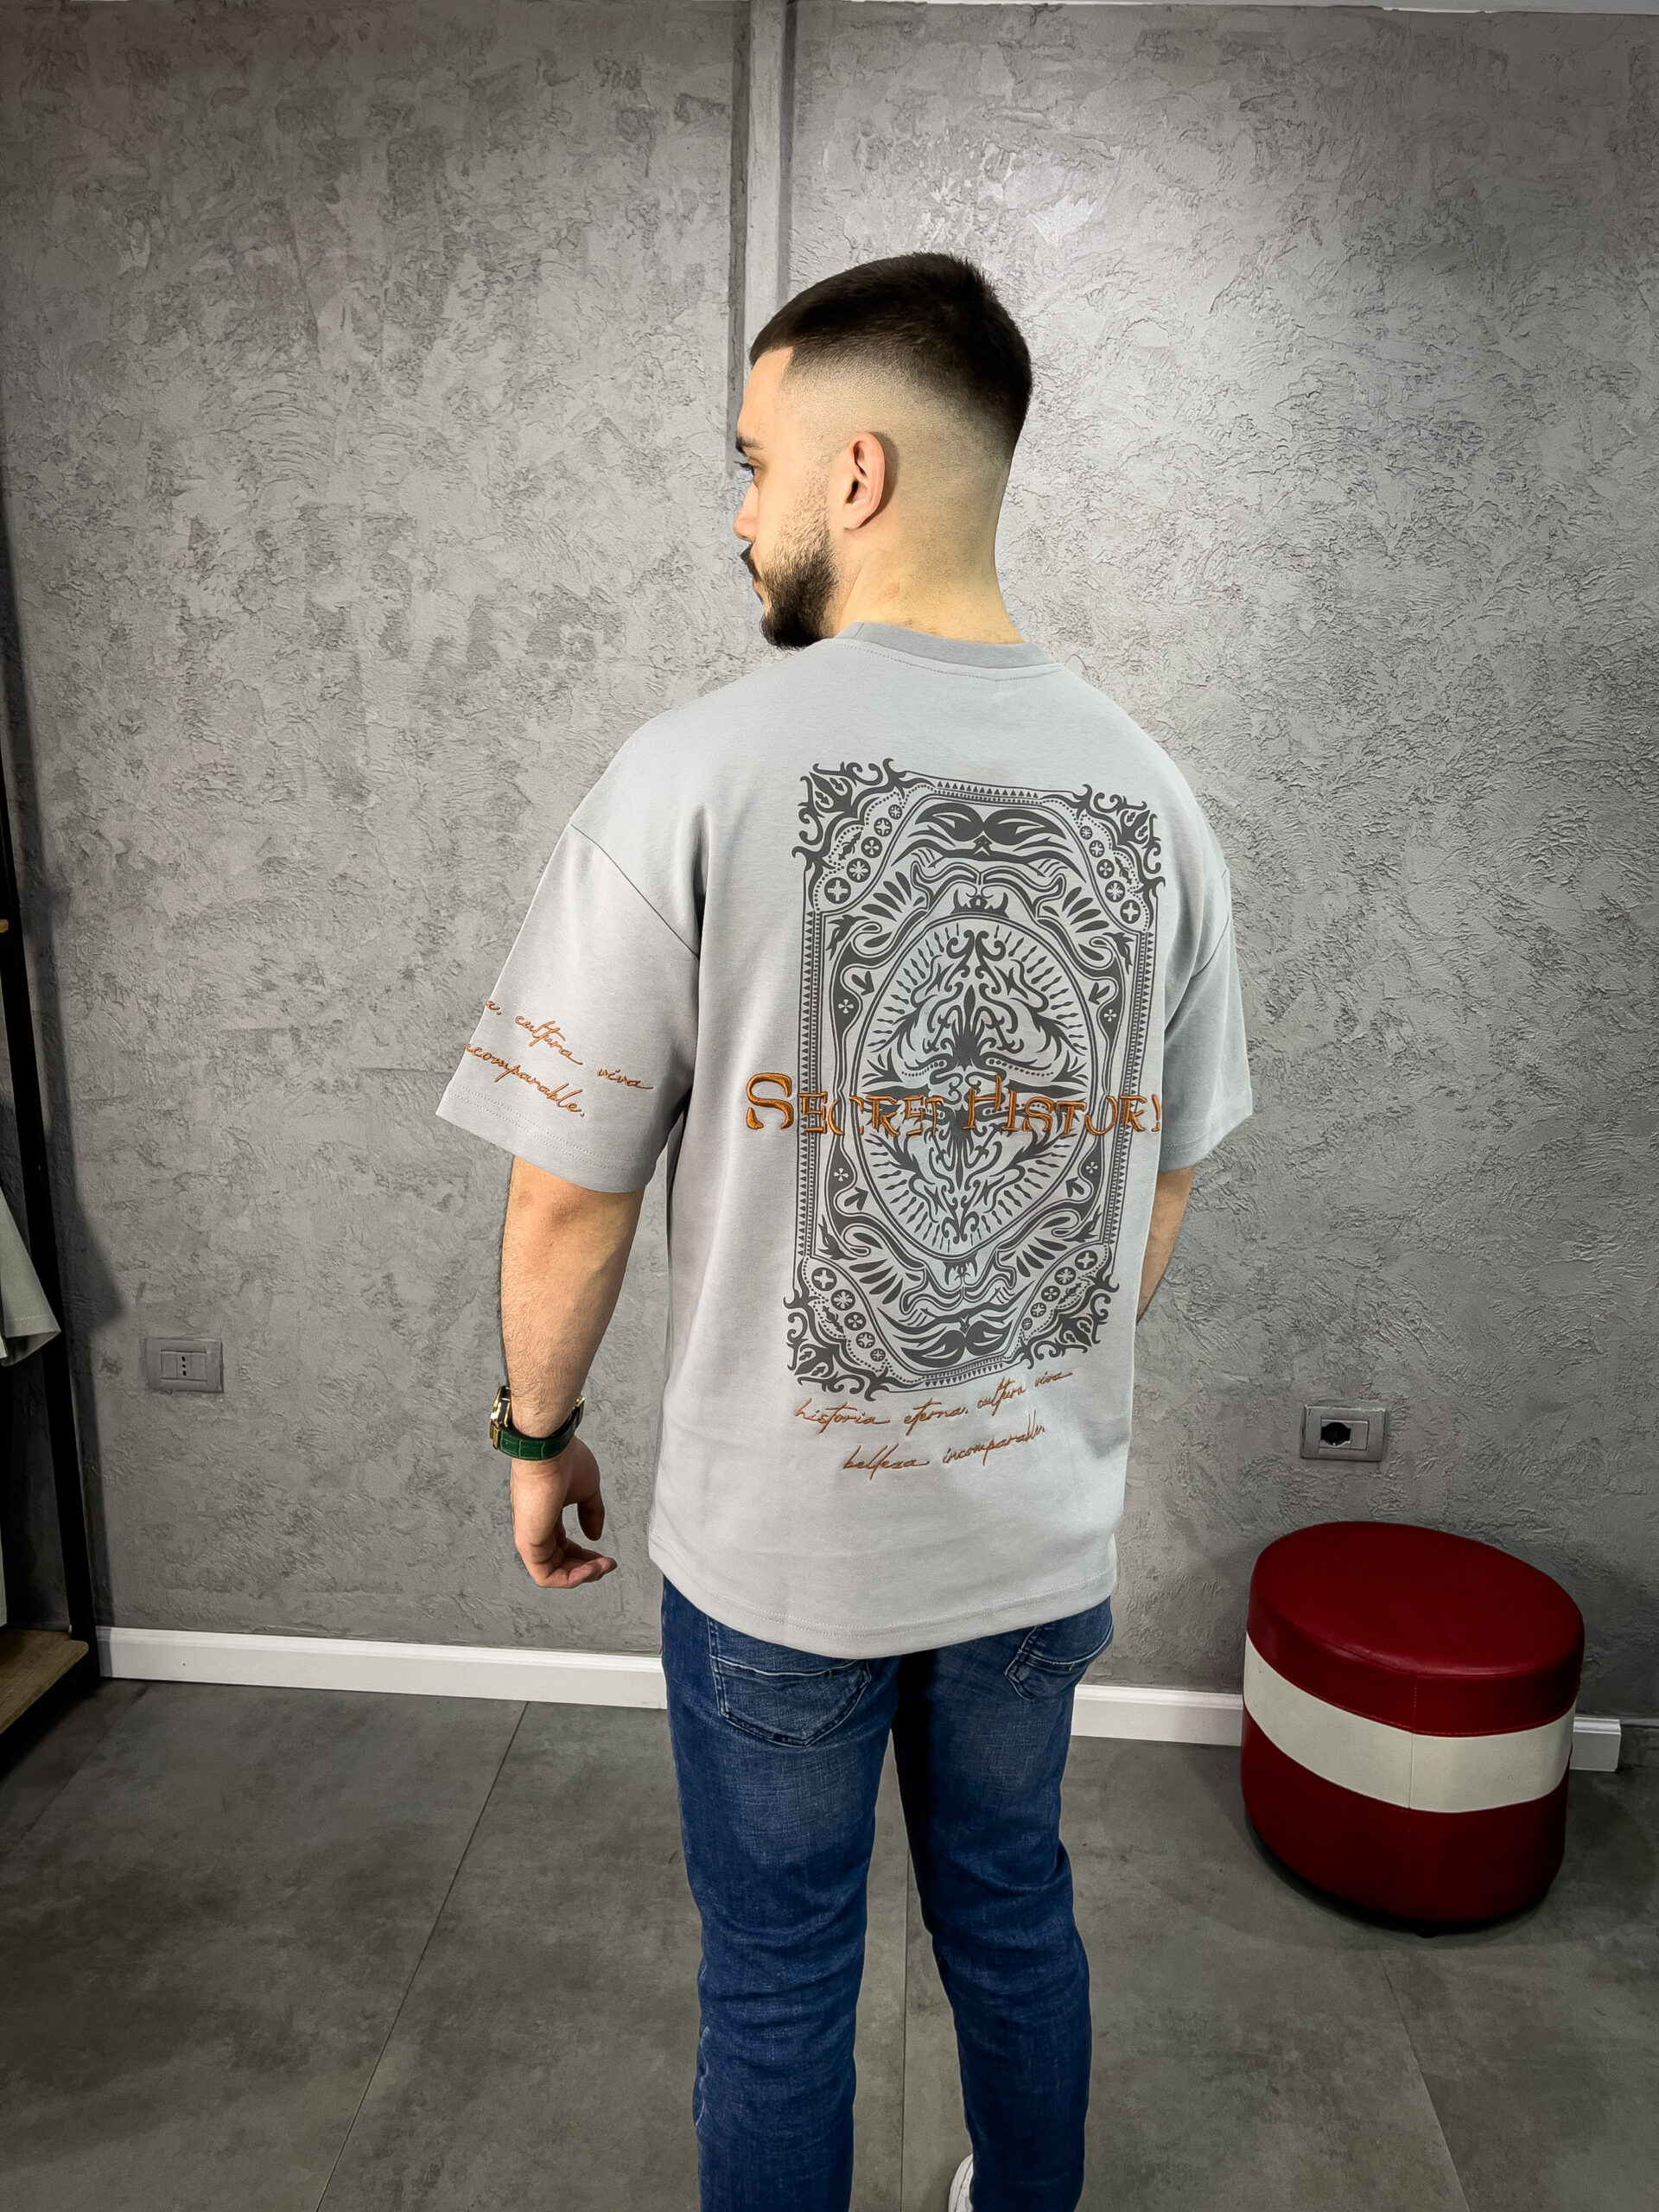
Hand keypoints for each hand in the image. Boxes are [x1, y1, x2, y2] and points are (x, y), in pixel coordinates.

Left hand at [509, 1438, 617, 1588]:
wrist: (549, 1451)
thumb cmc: (563, 1462)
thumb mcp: (586, 1490)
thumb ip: (591, 1513)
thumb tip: (595, 1535)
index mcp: (547, 1516)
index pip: (564, 1547)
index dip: (586, 1556)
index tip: (605, 1556)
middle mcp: (537, 1529)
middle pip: (560, 1562)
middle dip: (586, 1568)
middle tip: (607, 1565)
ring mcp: (530, 1538)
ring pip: (553, 1573)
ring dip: (582, 1575)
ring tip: (602, 1567)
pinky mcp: (527, 1543)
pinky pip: (546, 1575)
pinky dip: (570, 1578)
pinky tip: (591, 1569)